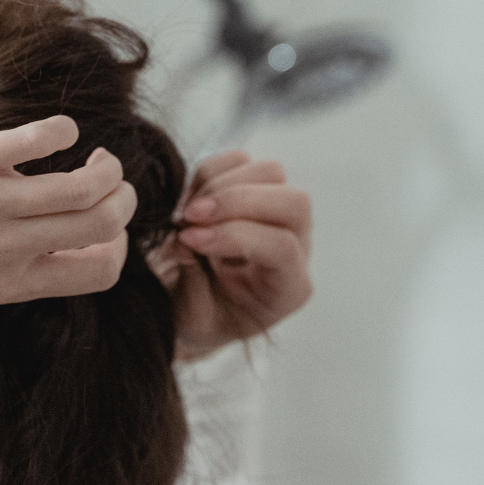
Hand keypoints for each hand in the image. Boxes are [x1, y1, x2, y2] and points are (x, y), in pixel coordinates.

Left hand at [0, 116, 136, 328]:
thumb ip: (10, 262)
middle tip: (106, 178)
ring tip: (92, 153)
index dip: (117, 243)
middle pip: (107, 226)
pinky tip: (54, 130)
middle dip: (123, 198)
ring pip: (87, 187)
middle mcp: (8, 250)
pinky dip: (63, 130)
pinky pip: (41, 140)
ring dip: (105, 165)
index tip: (101, 219)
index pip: (101, 270)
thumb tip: (51, 231)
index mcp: (11, 282)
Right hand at [152, 151, 312, 361]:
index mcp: (288, 288)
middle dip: (237, 201)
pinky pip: (241, 162)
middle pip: (293, 202)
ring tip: (186, 212)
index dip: (235, 236)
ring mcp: (280, 216)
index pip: (282, 248)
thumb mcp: (193, 322)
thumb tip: (186, 242)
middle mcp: (296, 247)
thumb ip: (192, 287)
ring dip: (222, 185)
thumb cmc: (201, 320)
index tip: (190, 241)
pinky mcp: (256, 191)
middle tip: (190, 216)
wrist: (196, 309)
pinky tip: (189, 201)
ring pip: (271, 174)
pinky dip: (210, 172)